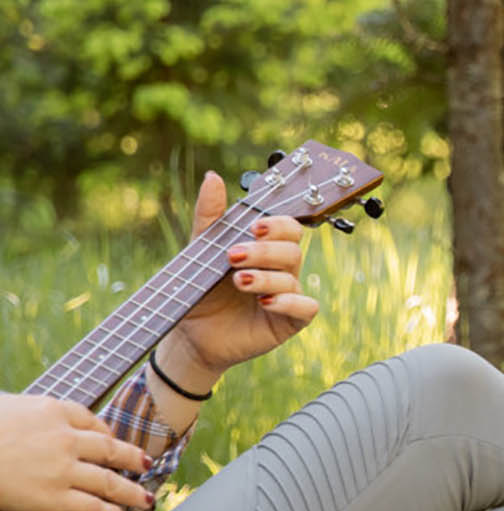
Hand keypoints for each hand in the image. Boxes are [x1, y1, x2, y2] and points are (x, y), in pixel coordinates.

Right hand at [0, 393, 154, 510]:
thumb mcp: (4, 405)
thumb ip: (24, 412)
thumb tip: (24, 414)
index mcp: (51, 410)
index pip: (90, 419)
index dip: (106, 432)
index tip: (113, 438)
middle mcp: (65, 438)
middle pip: (110, 449)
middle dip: (132, 459)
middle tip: (146, 465)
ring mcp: (62, 468)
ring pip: (110, 481)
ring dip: (132, 493)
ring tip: (145, 500)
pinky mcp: (53, 497)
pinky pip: (92, 507)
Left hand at [158, 170, 322, 389]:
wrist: (189, 333)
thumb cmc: (198, 290)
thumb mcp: (199, 250)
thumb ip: (210, 216)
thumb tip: (213, 176)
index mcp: (265, 249)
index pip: (288, 228)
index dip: (277, 224)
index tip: (252, 226)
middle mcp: (280, 270)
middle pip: (292, 250)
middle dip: (263, 251)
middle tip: (232, 256)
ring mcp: (287, 296)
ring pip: (292, 277)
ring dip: (264, 276)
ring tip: (237, 281)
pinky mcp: (289, 322)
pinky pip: (306, 308)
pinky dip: (289, 302)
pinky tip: (264, 302)